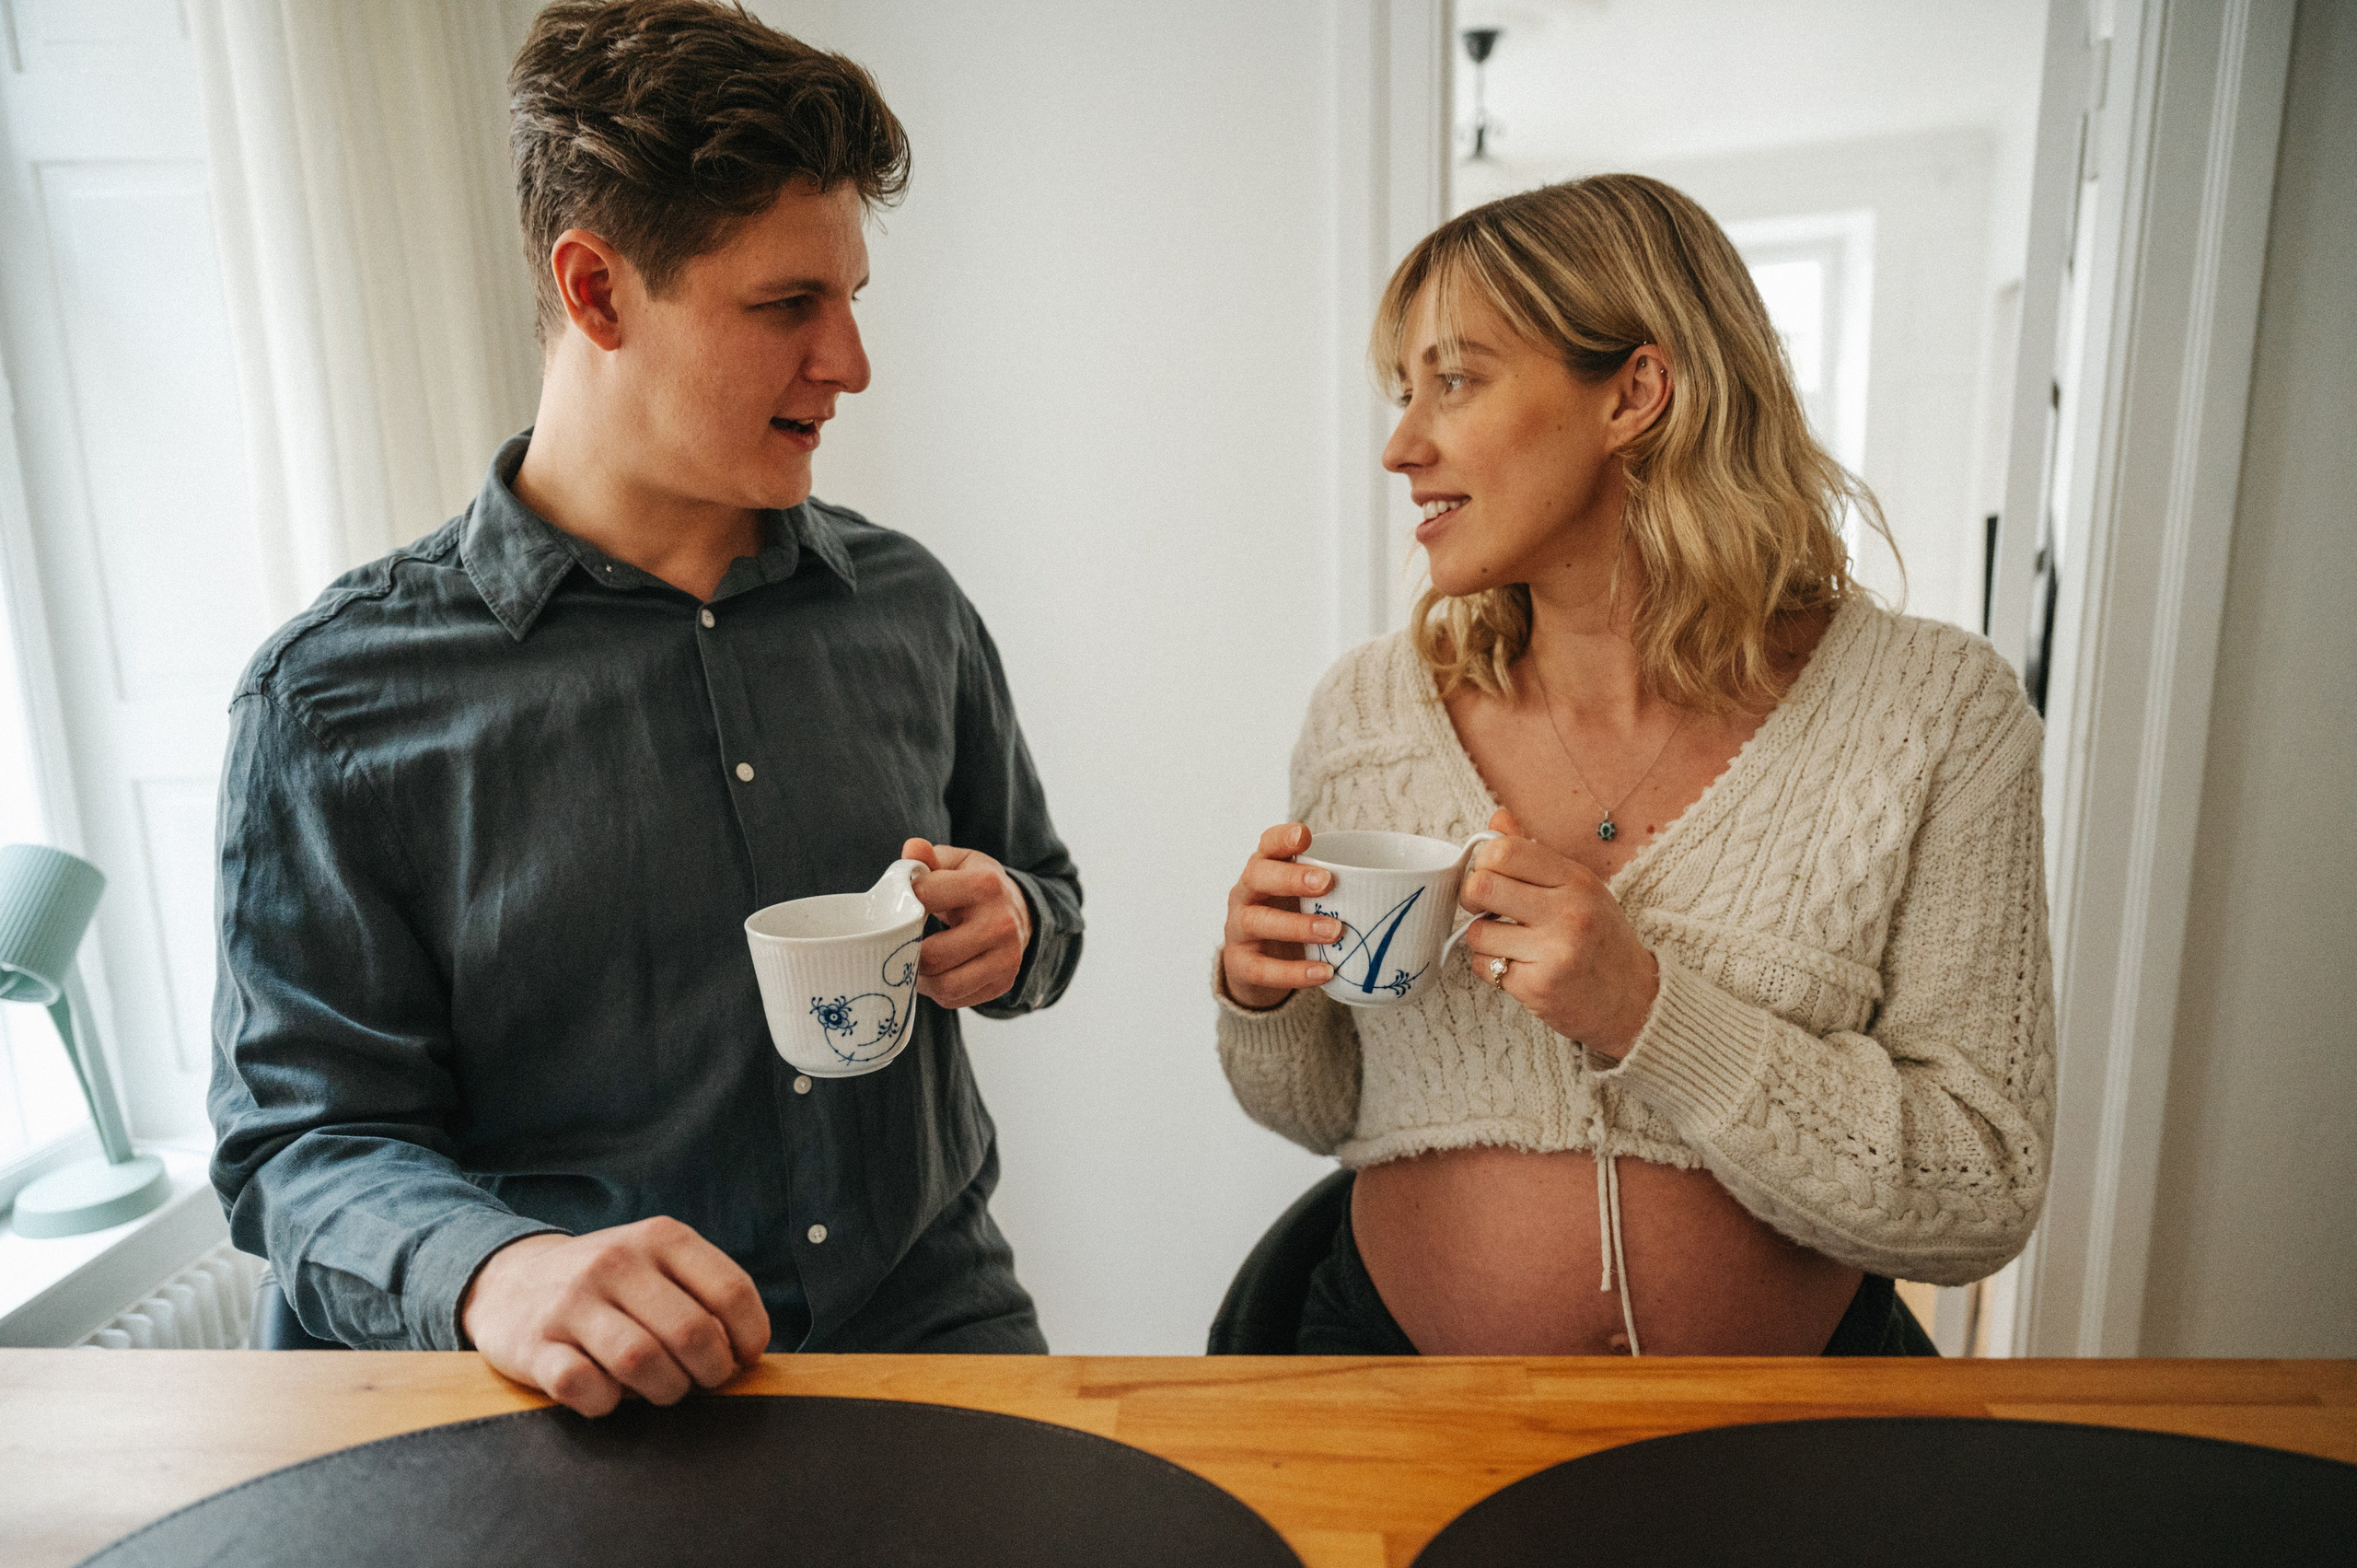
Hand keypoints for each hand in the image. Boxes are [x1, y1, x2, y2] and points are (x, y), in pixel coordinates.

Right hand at [460, 1217, 768, 1416]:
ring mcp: (572, 1302)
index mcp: (660, 1237)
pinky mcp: (534, 1345)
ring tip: (661, 1387)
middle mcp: (616, 1261)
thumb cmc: (607, 1283)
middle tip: (701, 1380)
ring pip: (643, 1362)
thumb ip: (704, 1292)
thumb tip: (747, 1352)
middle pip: (692, 1332)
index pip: (731, 1291)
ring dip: (665, 1390)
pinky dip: (607, 1403)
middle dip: (710, 1371)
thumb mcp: (657, 1262)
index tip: (743, 1358)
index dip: (749, 1336)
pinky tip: (609, 1392)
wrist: (509, 1280)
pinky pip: (587, 1389)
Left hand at [901, 838, 1030, 1008]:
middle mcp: (1000, 923)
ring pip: (944, 985)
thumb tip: (912, 849)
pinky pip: (955, 999)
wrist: (1022, 912)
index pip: (924, 898)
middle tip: (899, 945)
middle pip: (932, 954)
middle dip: (907, 952)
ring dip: (920, 979)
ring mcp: (1005, 957)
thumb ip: (929, 858)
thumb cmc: (977, 885)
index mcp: (985, 885)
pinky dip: (938, 991)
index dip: (903, 904)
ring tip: (914, 964)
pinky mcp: (1003, 982)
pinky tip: (936, 974)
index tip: (902, 907)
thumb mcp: (957, 863)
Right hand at [1220, 823, 1338, 1010]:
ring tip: (1336, 931)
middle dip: (1291, 878)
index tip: (1305, 836)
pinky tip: (1325, 972)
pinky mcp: (1240, 964)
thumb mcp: (1309, 896)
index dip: (1281, 838)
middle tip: (1327, 883)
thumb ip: (1342, 885)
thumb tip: (1415, 884)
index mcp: (1265, 869)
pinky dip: (1294, 972)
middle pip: (1257, 876)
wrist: (1255, 966)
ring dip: (1297, 925)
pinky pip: (1262, 969)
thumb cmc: (1293, 918)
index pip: (1266, 845)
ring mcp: (1238, 928)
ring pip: (1258, 921)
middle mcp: (1245, 893)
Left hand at [1458, 808, 1659, 1060]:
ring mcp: (1554, 952)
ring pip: (1477, 931)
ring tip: (1510, 942)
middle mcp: (1568, 913)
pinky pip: (1483, 967)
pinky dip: (1491, 967)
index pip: (1505, 851)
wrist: (1634, 999)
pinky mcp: (1538, 987)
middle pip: (1481, 886)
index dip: (1485, 861)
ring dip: (1484, 938)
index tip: (1492, 875)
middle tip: (1487, 907)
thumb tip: (1497, 819)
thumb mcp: (1579, 887)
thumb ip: (1535, 855)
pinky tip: (1518, 967)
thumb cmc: (1601, 938)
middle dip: (1472, 897)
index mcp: (1577, 880)